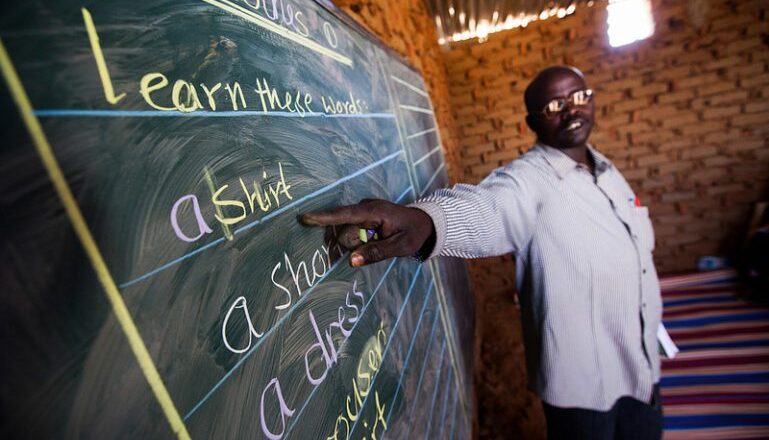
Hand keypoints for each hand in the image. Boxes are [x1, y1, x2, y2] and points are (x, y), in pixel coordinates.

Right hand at [300, 199, 434, 266]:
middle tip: (373, 245)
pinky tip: (372, 242)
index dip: (323, 218)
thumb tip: (351, 261)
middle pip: (344, 229)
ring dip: (356, 244)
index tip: (304, 218)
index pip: (344, 214)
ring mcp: (364, 211)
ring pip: (348, 233)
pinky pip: (352, 232)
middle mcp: (366, 208)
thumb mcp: (400, 246)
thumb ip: (376, 253)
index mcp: (374, 211)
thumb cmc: (413, 233)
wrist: (424, 222)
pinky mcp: (363, 217)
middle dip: (349, 243)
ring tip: (381, 242)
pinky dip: (357, 241)